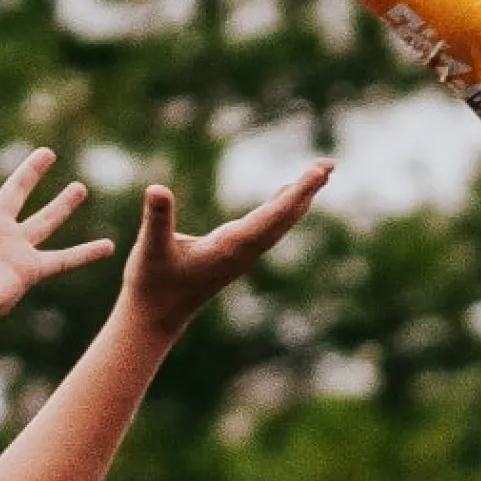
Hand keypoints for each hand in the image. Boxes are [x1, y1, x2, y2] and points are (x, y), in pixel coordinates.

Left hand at [0, 123, 113, 342]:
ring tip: (81, 186)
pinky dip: (86, 253)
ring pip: (44, 221)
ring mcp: (13, 248)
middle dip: (30, 172)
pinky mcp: (29, 270)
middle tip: (46, 152)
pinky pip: (64, 259)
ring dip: (62, 205)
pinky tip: (109, 246)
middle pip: (16, 192)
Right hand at [118, 162, 332, 337]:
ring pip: (280, 222)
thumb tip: (156, 189)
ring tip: (320, 174)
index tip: (318, 173)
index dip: (297, 193)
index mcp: (230, 247)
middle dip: (307, 190)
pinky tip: (288, 194)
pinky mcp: (236, 255)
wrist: (156, 316)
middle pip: (284, 217)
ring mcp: (242, 254)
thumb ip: (156, 219)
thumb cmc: (152, 282)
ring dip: (299, 197)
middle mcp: (244, 251)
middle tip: (329, 164)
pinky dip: (282, 207)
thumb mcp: (150, 247)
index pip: (272, 216)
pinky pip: (268, 226)